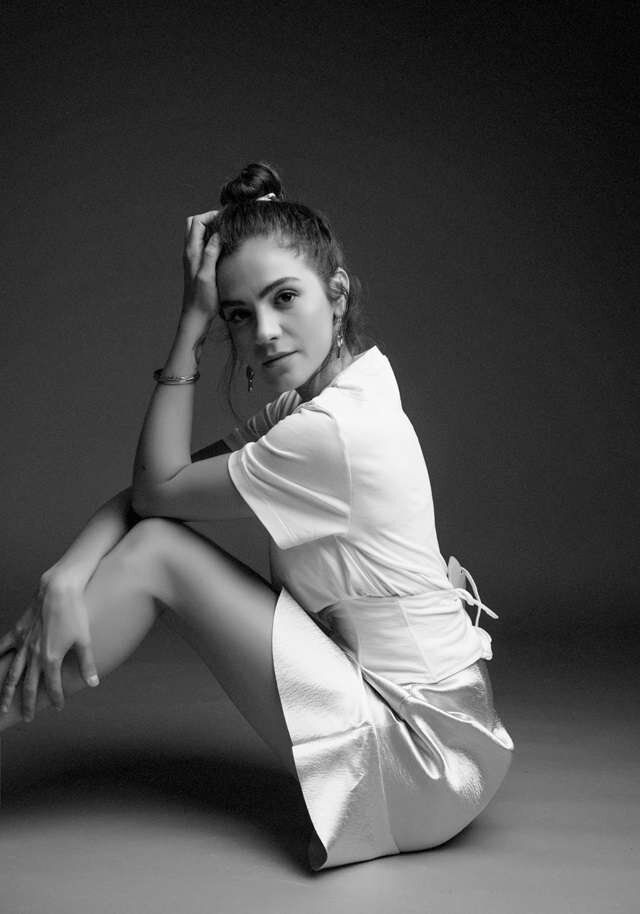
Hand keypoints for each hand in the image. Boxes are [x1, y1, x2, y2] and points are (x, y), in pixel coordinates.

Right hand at [0, 569, 99, 720]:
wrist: (59, 589)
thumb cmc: (75, 613)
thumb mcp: (85, 640)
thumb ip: (87, 664)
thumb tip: (94, 683)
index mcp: (51, 658)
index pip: (52, 685)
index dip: (56, 698)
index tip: (59, 707)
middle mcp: (34, 654)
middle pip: (28, 685)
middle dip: (28, 703)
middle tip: (28, 718)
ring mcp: (24, 643)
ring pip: (12, 673)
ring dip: (7, 691)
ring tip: (3, 706)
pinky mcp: (19, 630)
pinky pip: (4, 648)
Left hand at [182, 209, 221, 318]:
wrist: (195, 316)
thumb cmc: (202, 299)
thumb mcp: (208, 276)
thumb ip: (211, 253)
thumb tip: (217, 234)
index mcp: (192, 252)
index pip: (197, 222)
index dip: (210, 216)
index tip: (226, 219)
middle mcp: (190, 252)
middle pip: (194, 224)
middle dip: (208, 218)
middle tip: (225, 223)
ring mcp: (193, 258)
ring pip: (197, 233)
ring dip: (210, 228)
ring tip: (226, 232)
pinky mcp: (198, 265)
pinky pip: (202, 244)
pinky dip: (211, 239)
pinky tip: (223, 246)